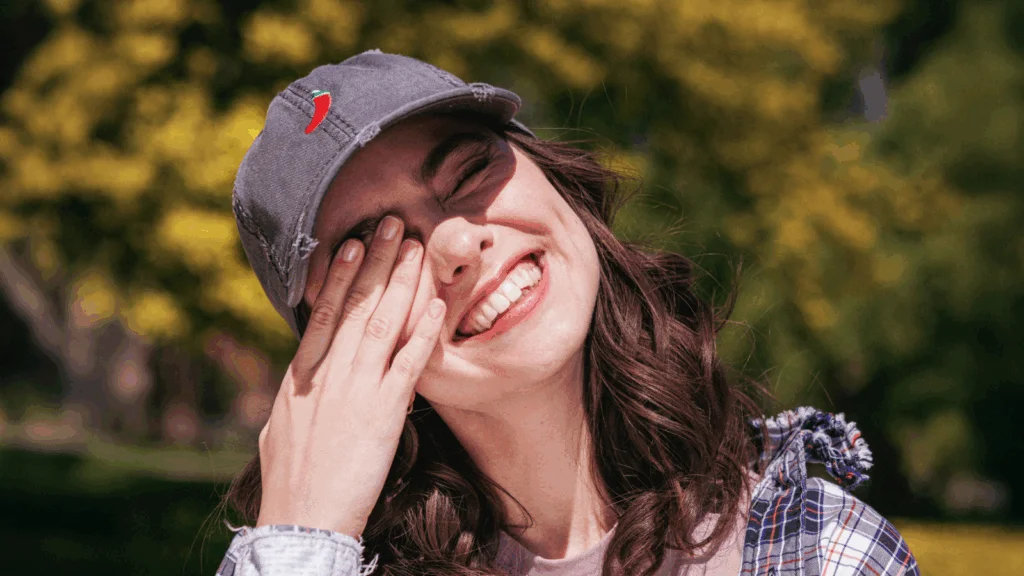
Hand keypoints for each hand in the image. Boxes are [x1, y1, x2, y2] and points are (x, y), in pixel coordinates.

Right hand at [255, 215, 444, 537]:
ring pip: (381, 323)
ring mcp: (356, 390)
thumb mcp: (279, 430)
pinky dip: (423, 333)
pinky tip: (437, 304)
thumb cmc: (288, 483)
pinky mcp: (383, 413)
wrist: (301, 520)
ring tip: (414, 246)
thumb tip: (297, 382)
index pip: (322, 313)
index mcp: (301, 377)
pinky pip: (408, 364)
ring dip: (400, 282)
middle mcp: (328, 374)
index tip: (353, 243)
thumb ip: (293, 398)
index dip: (341, 276)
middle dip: (375, 262)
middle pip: (353, 306)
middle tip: (392, 224)